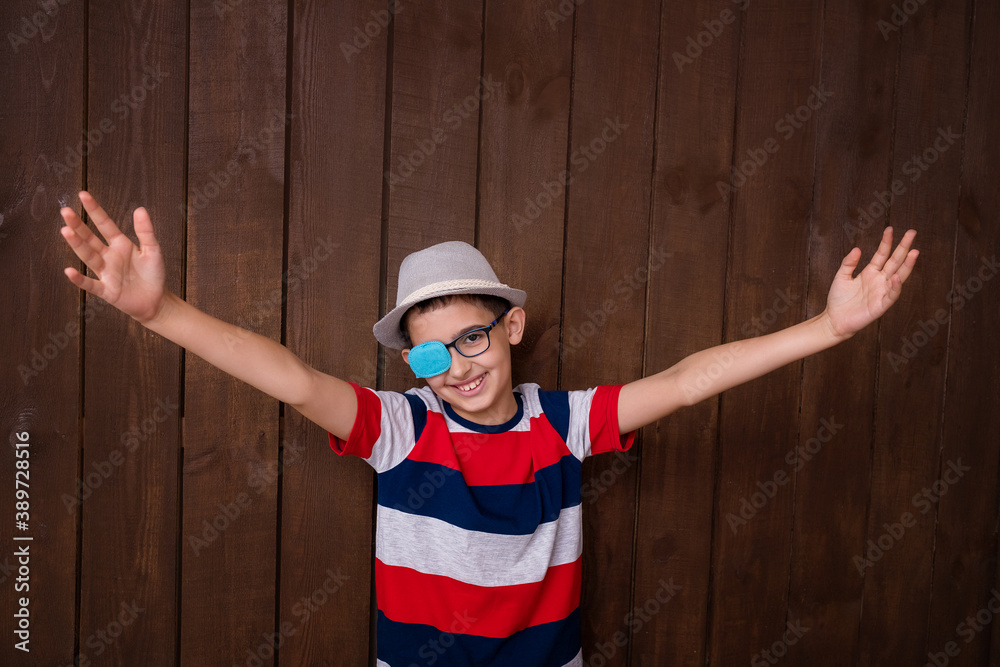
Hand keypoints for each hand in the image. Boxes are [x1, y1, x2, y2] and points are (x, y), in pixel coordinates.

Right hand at [60, 191, 166, 324]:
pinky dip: (80, 279)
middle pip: (90, 239)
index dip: (95, 210)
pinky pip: (91, 284)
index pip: (105, 224)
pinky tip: (69, 271)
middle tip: (65, 211)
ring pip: (88, 257)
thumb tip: (140, 209)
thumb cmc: (153, 274)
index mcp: (120, 244)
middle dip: (78, 225)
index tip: (83, 194)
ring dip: (77, 245)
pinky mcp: (107, 290)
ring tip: (66, 231)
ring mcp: (106, 273)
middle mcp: (109, 256)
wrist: (156, 300)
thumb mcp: (153, 250)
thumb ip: (145, 232)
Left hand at [824, 226, 918, 338]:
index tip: (890, 228)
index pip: (882, 254)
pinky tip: (897, 277)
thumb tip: (858, 248)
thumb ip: (849, 263)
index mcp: (870, 272)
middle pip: (895, 261)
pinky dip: (895, 287)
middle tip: (912, 232)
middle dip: (904, 247)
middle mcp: (879, 280)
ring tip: (914, 252)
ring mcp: (882, 292)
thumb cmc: (838, 299)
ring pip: (899, 276)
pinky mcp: (881, 305)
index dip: (886, 242)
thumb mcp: (841, 276)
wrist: (834, 320)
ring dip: (907, 265)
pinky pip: (891, 295)